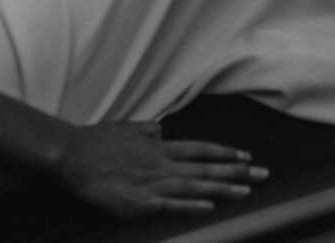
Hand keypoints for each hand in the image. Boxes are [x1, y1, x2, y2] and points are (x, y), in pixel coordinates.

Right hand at [58, 122, 268, 218]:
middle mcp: (159, 164)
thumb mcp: (124, 128)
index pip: (198, 150)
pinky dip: (190, 205)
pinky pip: (169, 204)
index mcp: (156, 147)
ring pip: (193, 186)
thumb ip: (145, 130)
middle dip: (236, 172)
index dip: (224, 153)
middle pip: (204, 169)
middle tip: (263, 175)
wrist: (71, 155)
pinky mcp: (138, 201)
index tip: (246, 157)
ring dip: (221, 189)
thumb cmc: (94, 142)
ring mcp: (150, 183)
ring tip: (246, 192)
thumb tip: (162, 129)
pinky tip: (208, 207)